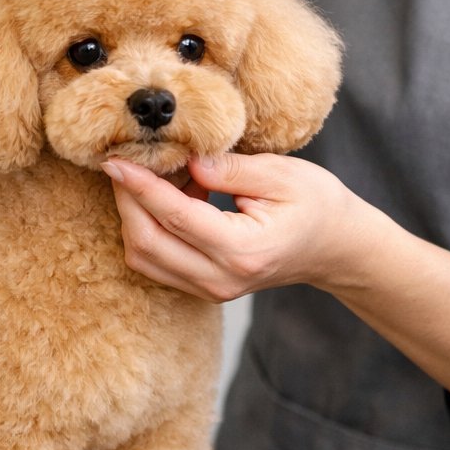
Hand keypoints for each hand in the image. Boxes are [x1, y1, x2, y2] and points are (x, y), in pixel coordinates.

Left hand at [101, 150, 364, 301]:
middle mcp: (220, 278)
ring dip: (134, 215)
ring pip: (144, 257)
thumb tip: (186, 161)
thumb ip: (231, 169)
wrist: (335, 247)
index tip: (115, 160)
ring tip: (154, 176)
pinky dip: (148, 228)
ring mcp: (210, 289)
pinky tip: (167, 196)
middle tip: (124, 160)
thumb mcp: (283, 174)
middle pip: (147, 243)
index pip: (174, 217)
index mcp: (242, 250)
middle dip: (126, 200)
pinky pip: (156, 262)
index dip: (139, 186)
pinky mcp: (202, 287)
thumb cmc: (316, 204)